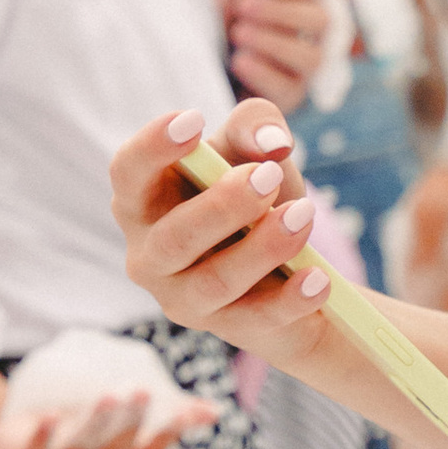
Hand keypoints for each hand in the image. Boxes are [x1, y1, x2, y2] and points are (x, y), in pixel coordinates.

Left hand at [0, 384, 214, 448]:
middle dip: (130, 421)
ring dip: (94, 424)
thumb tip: (216, 411)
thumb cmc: (78, 438)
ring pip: (80, 448)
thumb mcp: (122, 429)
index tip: (186, 413)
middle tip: (144, 391)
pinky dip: (42, 434)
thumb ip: (168, 418)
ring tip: (108, 397)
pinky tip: (48, 416)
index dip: (167, 433)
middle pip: (116, 447)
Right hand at [110, 102, 335, 373]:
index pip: (128, 173)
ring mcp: (184, 298)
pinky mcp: (227, 329)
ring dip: (262, 249)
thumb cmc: (257, 195)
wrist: (293, 264)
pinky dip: (290, 299)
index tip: (194, 119)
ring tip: (305, 215)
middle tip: (269, 176)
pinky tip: (319, 278)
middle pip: (172, 238)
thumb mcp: (257, 150)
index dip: (153, 146)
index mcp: (144, 200)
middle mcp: (150, 254)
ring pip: (214, 282)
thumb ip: (257, 126)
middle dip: (223, 206)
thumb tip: (270, 144)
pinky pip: (256, 319)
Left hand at [213, 0, 350, 112]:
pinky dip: (262, 70)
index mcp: (305, 1)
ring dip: (271, 41)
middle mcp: (316, 36)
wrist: (199, 70)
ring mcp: (306, 72)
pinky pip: (289, 88)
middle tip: (243, 7)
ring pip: (310, 56)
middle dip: (281, 12)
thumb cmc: (222, 24)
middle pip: (324, 20)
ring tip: (238, 33)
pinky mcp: (291, 102)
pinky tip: (239, 59)